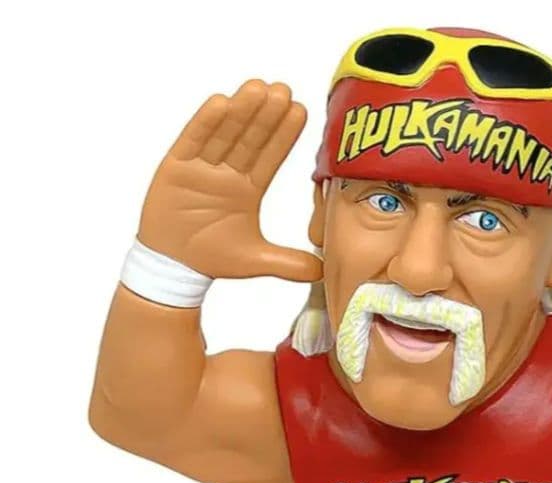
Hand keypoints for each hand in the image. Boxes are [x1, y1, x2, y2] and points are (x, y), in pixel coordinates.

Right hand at [137, 79, 320, 281]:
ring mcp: (202, 168)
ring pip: (224, 134)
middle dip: (266, 115)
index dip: (284, 135)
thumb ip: (289, 264)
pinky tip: (222, 103)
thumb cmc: (211, 256)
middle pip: (250, 139)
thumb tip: (323, 271)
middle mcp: (227, 173)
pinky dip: (205, 123)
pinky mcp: (176, 169)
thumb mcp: (256, 260)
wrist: (175, 266)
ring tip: (258, 88)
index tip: (301, 111)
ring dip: (241, 111)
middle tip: (283, 90)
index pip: (270, 156)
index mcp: (247, 189)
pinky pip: (192, 142)